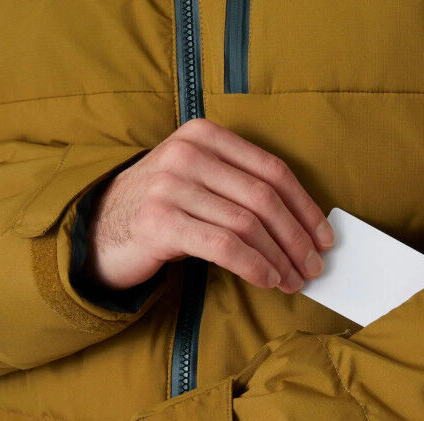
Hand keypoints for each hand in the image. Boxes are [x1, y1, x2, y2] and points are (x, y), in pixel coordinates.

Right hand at [85, 118, 334, 293]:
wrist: (100, 231)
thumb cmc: (162, 210)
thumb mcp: (200, 184)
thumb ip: (240, 190)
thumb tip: (300, 228)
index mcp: (205, 136)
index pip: (272, 171)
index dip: (305, 208)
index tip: (324, 238)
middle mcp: (188, 153)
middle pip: (264, 198)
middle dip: (297, 239)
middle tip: (313, 267)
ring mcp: (171, 185)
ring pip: (247, 224)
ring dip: (279, 258)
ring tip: (293, 281)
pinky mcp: (160, 222)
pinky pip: (224, 246)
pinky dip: (254, 266)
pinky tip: (267, 280)